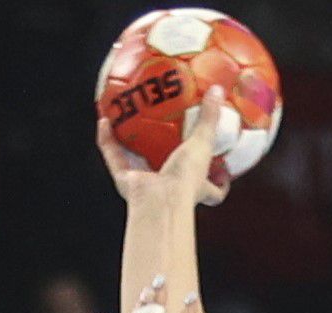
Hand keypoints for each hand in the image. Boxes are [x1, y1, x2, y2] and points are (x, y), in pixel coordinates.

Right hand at [97, 85, 231, 206]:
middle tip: (169, 133)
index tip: (226, 169)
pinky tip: (105, 121)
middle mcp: (171, 188)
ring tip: (130, 121)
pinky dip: (107, 140)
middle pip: (172, 176)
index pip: (214, 190)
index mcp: (196, 186)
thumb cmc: (186, 180)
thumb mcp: (203, 143)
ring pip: (137, 164)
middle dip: (169, 157)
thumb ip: (209, 118)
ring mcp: (146, 184)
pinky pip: (113, 156)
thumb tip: (218, 91)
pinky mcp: (125, 181)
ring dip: (131, 144)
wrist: (160, 201)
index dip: (221, 181)